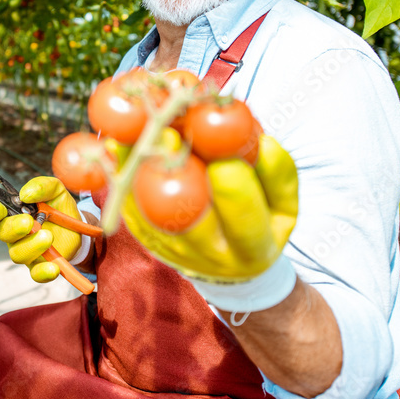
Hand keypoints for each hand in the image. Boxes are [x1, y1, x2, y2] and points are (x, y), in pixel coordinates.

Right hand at [0, 176, 82, 282]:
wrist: (79, 228)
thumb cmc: (60, 207)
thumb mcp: (55, 191)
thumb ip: (41, 186)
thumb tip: (26, 194)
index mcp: (14, 212)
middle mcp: (15, 233)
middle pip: (4, 233)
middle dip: (14, 227)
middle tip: (29, 222)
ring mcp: (26, 250)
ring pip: (17, 254)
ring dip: (32, 246)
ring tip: (49, 236)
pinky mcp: (39, 265)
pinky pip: (35, 273)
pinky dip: (43, 272)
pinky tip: (54, 267)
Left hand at [122, 134, 297, 285]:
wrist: (230, 265)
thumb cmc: (262, 221)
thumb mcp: (283, 204)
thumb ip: (277, 173)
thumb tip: (262, 140)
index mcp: (252, 248)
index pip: (245, 224)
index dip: (234, 191)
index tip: (225, 157)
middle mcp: (208, 256)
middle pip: (187, 220)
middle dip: (178, 176)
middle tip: (171, 137)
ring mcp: (172, 250)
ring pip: (148, 212)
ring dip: (139, 170)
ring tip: (134, 132)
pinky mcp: (146, 238)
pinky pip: (128, 207)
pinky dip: (121, 175)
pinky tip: (116, 144)